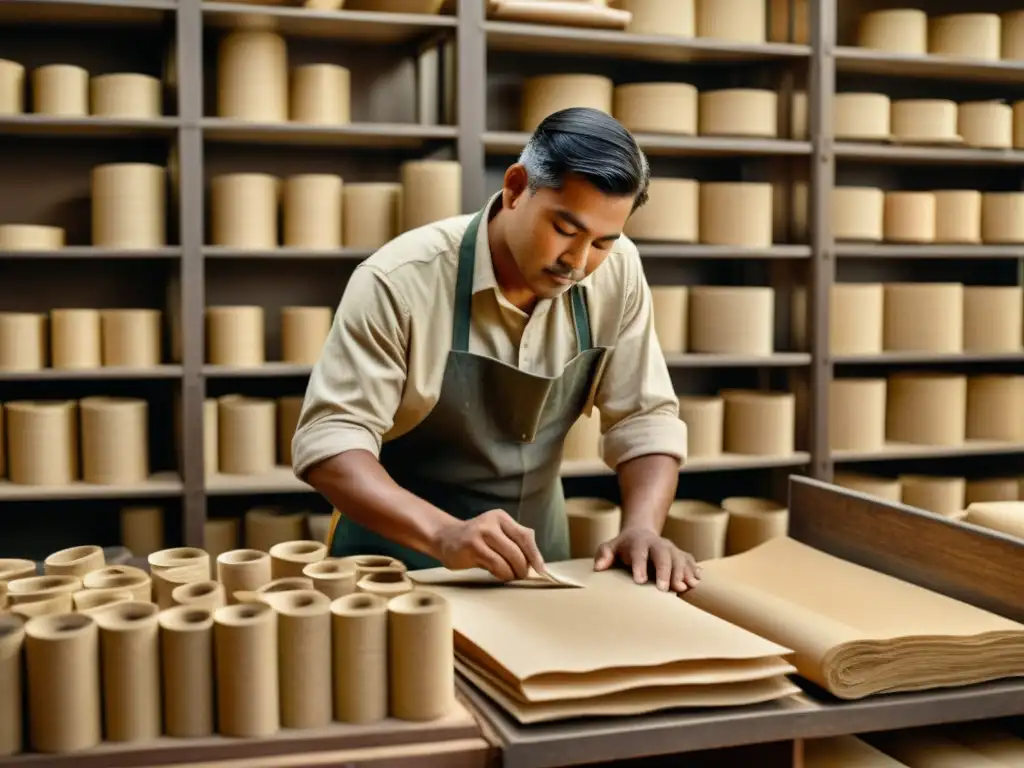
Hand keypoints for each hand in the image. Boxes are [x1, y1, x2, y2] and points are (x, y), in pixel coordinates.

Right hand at [431, 509, 546, 581]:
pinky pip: (495, 565)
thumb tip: (537, 559)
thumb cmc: (476, 539)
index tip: (541, 570)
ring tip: (510, 576)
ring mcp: (480, 534)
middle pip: (518, 549)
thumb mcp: (497, 532)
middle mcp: (491, 523)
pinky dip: (502, 574)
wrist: (445, 538)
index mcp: (501, 517)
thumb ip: (515, 540)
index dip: (535, 554)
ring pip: (508, 559)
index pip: (525, 536)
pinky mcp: (472, 548)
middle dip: (524, 567)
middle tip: (522, 575)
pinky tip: (499, 574)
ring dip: (513, 573)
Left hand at [594, 528, 700, 592]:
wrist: (641, 533)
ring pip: (679, 557)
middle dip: (664, 571)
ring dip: (682, 572)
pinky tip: (697, 580)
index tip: (639, 581)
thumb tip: (598, 567)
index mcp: (638, 542)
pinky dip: (694, 570)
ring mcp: (671, 548)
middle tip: (663, 589)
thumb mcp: (611, 547)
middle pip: (663, 555)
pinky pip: (689, 560)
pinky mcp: (681, 554)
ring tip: (684, 587)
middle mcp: (657, 544)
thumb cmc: (624, 547)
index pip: (639, 553)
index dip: (639, 566)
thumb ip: (604, 554)